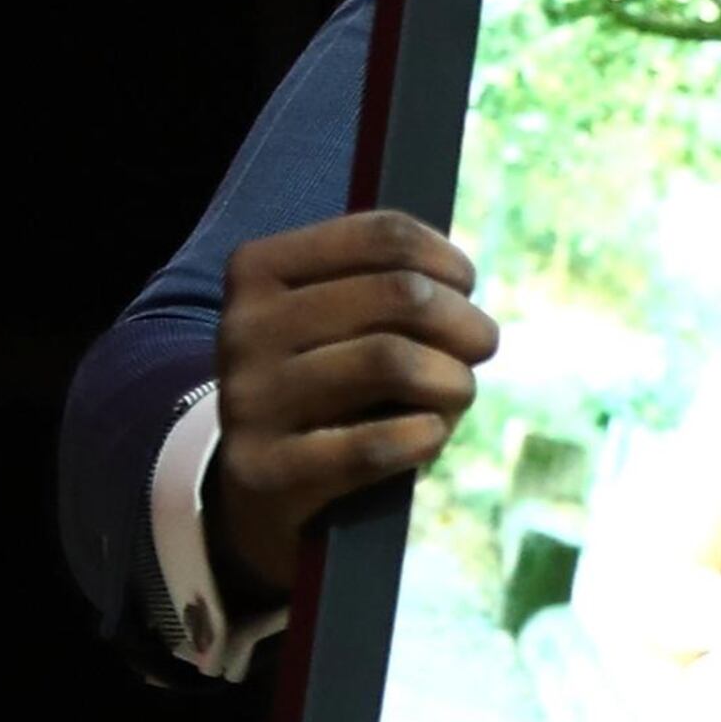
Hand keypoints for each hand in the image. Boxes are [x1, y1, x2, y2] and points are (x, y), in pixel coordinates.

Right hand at [209, 211, 499, 604]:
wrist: (257, 485)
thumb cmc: (327, 382)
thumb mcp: (341, 316)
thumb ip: (391, 280)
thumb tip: (458, 281)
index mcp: (259, 270)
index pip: (384, 236)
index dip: (449, 263)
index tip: (464, 288)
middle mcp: (243, 327)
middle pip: (402, 294)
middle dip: (466, 324)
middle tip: (477, 349)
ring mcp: (249, 400)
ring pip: (392, 361)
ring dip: (454, 381)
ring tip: (454, 395)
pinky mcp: (264, 471)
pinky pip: (376, 445)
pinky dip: (426, 436)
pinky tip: (428, 436)